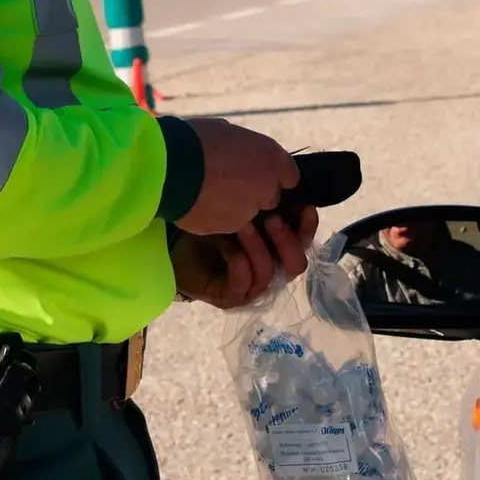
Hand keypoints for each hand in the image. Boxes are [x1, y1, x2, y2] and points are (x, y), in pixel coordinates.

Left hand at [172, 206, 318, 308]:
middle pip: (296, 264)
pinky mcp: (230, 296)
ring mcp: (249, 285)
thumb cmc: (206, 214)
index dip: (307, 227)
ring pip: (268, 273)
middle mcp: (267, 266)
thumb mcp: (242, 199)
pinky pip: (243, 286)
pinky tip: (230, 249)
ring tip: (242, 225)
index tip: (305, 208)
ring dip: (258, 247)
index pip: (302, 241)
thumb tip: (288, 184)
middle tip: (271, 218)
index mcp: (275, 243)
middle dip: (287, 240)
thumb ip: (269, 193)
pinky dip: (240, 266)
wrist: (171, 235)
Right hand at [176, 118, 299, 235]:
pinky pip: (228, 224)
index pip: (289, 175)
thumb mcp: (227, 132)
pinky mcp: (230, 228)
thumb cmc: (195, 139)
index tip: (257, 173)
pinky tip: (200, 204)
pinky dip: (218, 217)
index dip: (272, 175)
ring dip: (234, 207)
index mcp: (272, 157)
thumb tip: (241, 153)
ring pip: (248, 214)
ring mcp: (251, 210)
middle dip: (255, 194)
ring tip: (209, 193)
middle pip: (270, 198)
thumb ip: (244, 149)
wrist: (169, 167)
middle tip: (228, 184)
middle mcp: (268, 186)